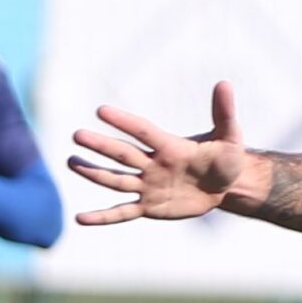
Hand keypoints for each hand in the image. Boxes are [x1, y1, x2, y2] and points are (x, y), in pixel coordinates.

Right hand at [67, 81, 251, 224]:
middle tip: (77, 135)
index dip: (125, 122)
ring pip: (116, 180)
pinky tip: (80, 219)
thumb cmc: (226, 158)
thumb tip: (224, 83)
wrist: (228, 186)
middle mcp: (153, 164)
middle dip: (101, 146)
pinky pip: (123, 212)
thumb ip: (224, 113)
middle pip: (123, 154)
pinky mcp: (150, 206)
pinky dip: (103, 217)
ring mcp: (149, 185)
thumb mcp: (230, 137)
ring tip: (71, 162)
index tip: (101, 111)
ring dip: (94, 173)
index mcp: (169, 146)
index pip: (144, 132)